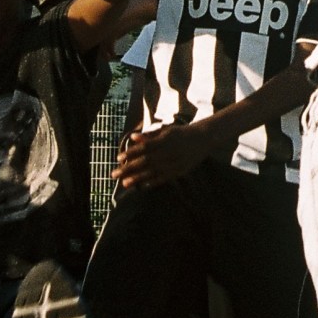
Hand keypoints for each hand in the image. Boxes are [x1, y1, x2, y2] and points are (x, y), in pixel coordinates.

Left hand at [113, 119, 231, 190]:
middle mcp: (168, 152)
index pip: (144, 148)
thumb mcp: (166, 131)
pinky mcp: (179, 171)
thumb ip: (149, 135)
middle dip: (128, 168)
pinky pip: (163, 178)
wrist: (203, 138)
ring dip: (137, 178)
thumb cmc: (181, 133)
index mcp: (164, 140)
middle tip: (114, 175)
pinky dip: (152, 182)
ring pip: (152, 172)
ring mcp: (174, 163)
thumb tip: (133, 138)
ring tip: (124, 184)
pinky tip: (142, 186)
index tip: (118, 158)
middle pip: (145, 162)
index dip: (130, 153)